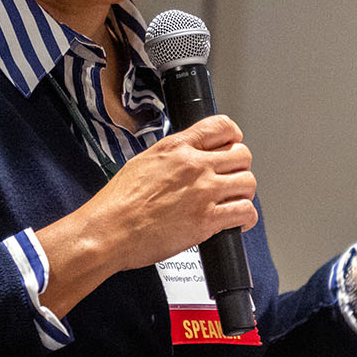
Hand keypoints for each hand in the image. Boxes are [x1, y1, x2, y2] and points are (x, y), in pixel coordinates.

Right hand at [35, 115, 257, 315]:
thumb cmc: (117, 203)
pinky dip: (246, 218)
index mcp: (177, 148)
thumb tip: (186, 157)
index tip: (232, 145)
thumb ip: (171, 156)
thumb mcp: (143, 162)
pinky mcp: (207, 220)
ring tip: (234, 201)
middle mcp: (194, 165)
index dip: (233, 136)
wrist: (109, 230)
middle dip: (240, 167)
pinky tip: (238, 222)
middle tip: (231, 178)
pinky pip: (245, 212)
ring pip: (248, 182)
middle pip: (242, 155)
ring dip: (243, 193)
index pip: (221, 126)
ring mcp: (203, 192)